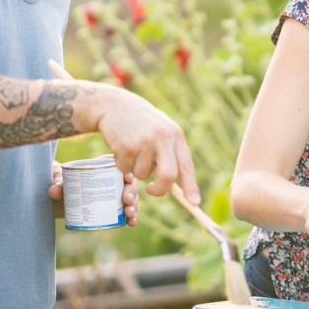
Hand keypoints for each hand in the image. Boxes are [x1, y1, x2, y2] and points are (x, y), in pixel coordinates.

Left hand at [46, 162, 138, 225]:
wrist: (59, 200)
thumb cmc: (62, 183)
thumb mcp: (60, 181)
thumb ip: (58, 184)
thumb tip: (54, 191)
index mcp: (103, 166)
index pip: (119, 166)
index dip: (127, 171)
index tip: (127, 179)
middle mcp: (112, 179)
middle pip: (128, 183)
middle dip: (132, 192)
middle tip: (127, 201)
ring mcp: (115, 194)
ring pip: (130, 198)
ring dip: (134, 206)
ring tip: (130, 215)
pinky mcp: (113, 208)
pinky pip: (125, 211)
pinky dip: (130, 217)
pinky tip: (132, 222)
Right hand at [90, 85, 199, 203]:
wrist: (114, 105)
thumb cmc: (140, 123)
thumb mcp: (161, 132)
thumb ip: (169, 154)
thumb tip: (174, 185)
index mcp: (176, 135)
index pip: (187, 165)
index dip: (191, 186)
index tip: (194, 202)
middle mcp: (163, 138)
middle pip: (168, 176)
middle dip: (160, 189)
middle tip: (150, 190)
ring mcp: (145, 141)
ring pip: (142, 175)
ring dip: (135, 170)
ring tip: (132, 151)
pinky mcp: (127, 146)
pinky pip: (125, 168)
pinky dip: (122, 164)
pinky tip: (121, 147)